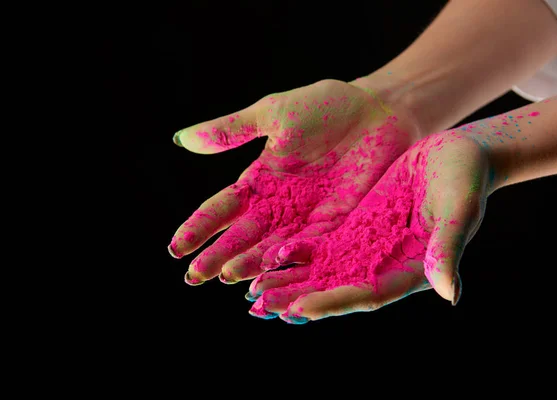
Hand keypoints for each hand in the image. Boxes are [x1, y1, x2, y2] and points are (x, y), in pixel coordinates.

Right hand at [168, 79, 420, 284]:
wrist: (380, 112)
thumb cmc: (325, 107)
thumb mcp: (273, 114)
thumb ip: (231, 130)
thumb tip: (180, 139)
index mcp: (260, 180)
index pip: (222, 208)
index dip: (199, 228)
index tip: (175, 248)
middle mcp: (279, 205)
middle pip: (242, 236)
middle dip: (218, 255)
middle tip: (194, 277)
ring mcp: (307, 217)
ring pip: (272, 248)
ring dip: (251, 265)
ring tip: (229, 279)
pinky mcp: (338, 223)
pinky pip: (312, 248)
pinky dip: (293, 263)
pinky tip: (275, 275)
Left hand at [246, 129, 491, 322]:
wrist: (457, 153)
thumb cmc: (465, 178)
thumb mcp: (458, 209)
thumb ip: (448, 247)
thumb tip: (449, 293)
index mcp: (410, 269)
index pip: (365, 293)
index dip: (332, 302)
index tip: (298, 309)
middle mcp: (384, 264)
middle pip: (336, 288)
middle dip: (299, 298)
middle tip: (260, 306)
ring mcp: (368, 245)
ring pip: (324, 269)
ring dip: (291, 280)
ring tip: (254, 289)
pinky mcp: (357, 225)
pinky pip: (323, 243)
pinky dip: (298, 252)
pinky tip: (271, 254)